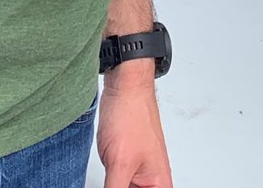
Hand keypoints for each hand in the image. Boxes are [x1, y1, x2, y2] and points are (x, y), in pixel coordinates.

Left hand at [98, 68, 171, 187]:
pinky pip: (117, 184)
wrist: (124, 85)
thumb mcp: (119, 165)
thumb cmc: (132, 114)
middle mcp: (152, 180)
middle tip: (111, 180)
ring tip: (109, 171)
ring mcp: (137, 171)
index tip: (116, 186)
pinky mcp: (124, 163)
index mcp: (159, 184)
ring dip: (112, 185)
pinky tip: (102, 180)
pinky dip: (109, 184)